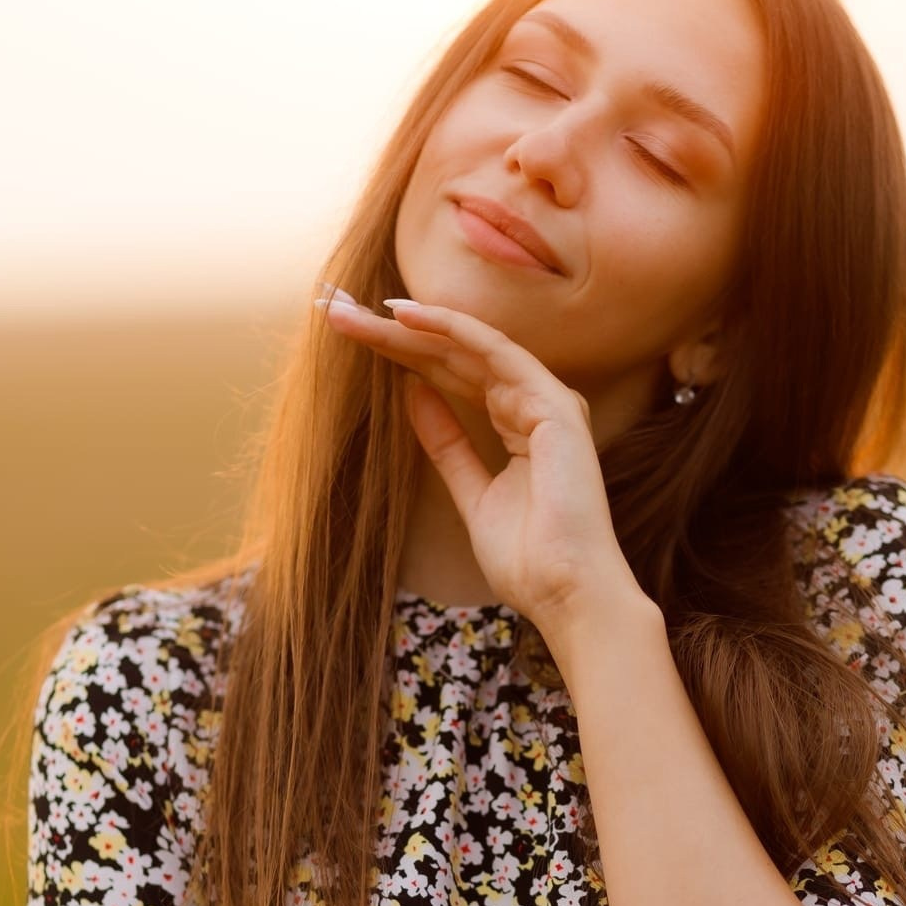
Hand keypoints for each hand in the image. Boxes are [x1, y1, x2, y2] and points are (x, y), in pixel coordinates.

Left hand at [314, 290, 639, 631]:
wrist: (565, 593)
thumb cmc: (528, 560)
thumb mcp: (471, 493)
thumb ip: (447, 443)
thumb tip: (414, 394)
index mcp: (520, 426)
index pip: (455, 377)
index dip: (404, 356)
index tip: (353, 340)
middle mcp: (536, 405)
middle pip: (456, 358)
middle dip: (397, 335)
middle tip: (340, 314)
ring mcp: (548, 401)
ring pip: (471, 348)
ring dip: (414, 326)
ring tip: (359, 312)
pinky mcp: (553, 405)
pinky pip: (497, 353)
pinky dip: (453, 330)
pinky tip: (409, 317)